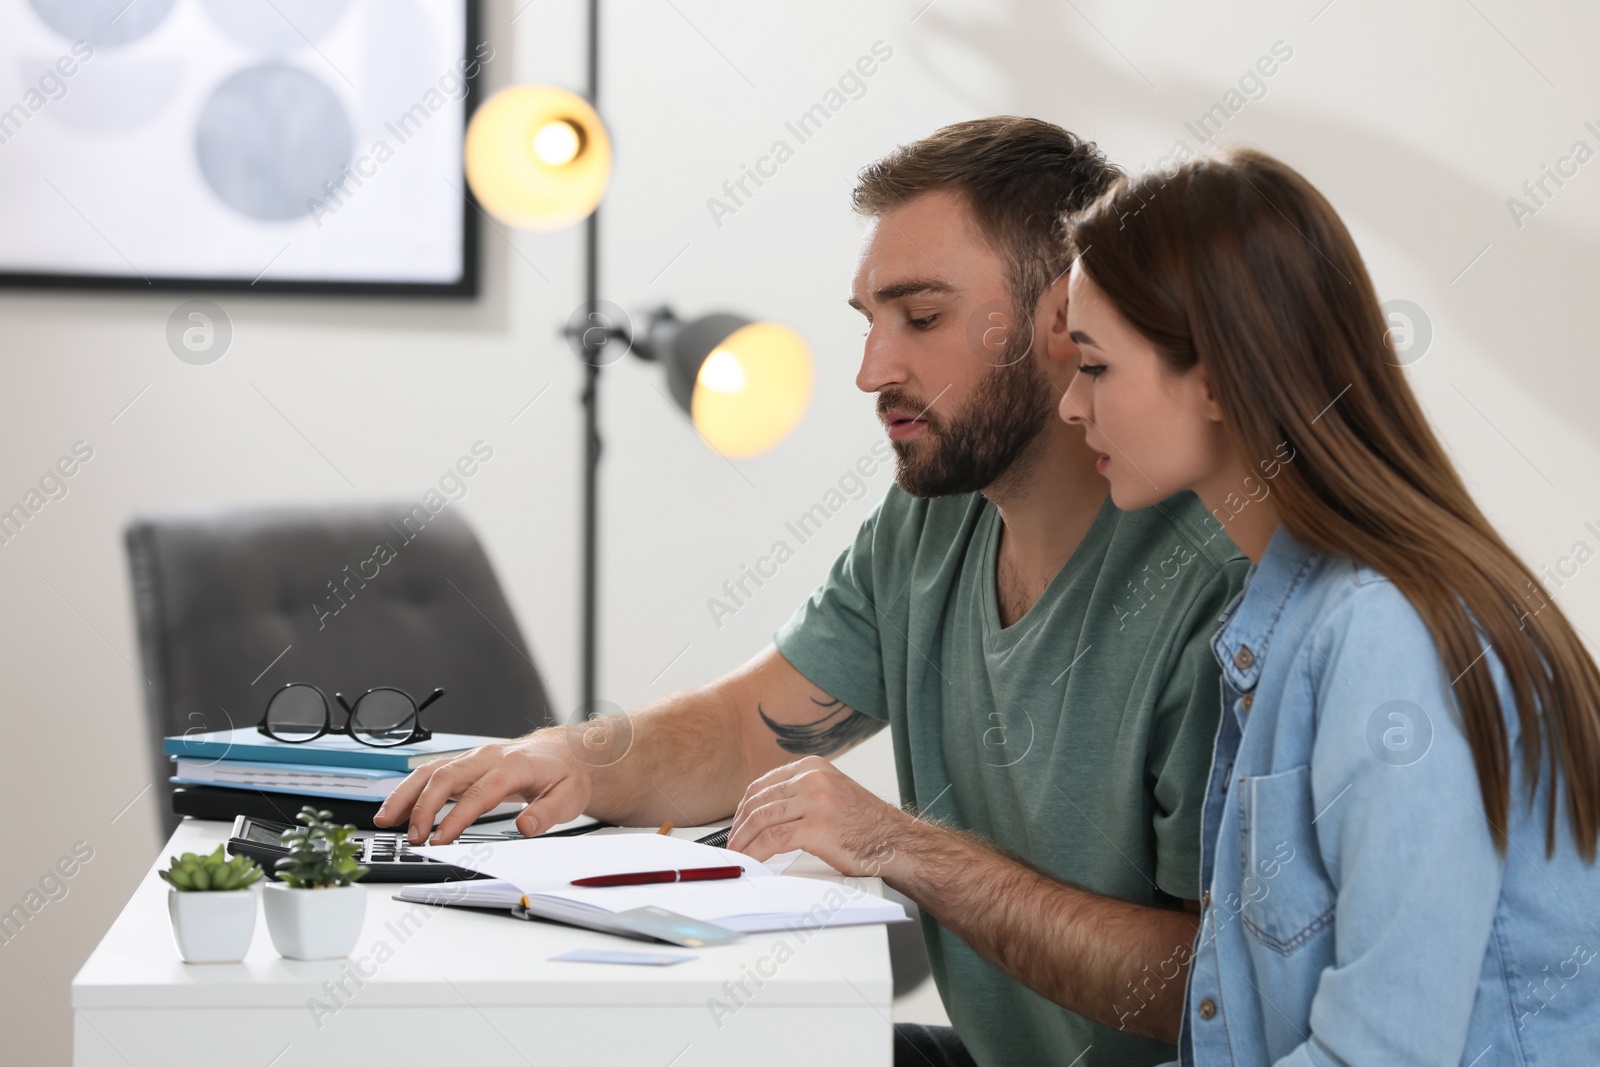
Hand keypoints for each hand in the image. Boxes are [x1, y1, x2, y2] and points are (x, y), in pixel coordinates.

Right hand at [373, 737, 590, 844]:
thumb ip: (548, 813)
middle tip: (412, 837)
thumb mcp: (569, 797)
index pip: (479, 792)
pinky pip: (431, 772)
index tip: (440, 839)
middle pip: (446, 776)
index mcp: (514, 765)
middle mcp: (489, 757)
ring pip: (431, 770)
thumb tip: (525, 827)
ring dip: (406, 794)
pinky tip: (396, 809)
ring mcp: (474, 758)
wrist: (564, 752)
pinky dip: (410, 789)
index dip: (456, 817)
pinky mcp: (465, 764)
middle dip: (423, 806)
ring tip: (386, 820)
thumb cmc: (565, 775)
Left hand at [727, 756, 909, 878]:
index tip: (737, 823)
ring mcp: (815, 801)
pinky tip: (753, 860)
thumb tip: (765, 810)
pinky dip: (756, 852)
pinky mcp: (816, 828)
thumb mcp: (831, 793)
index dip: (743, 807)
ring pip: (762, 819)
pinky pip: (772, 840)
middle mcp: (813, 778)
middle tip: (733, 843)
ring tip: (739, 854)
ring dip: (744, 840)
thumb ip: (801, 794)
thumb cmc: (865, 825)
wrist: (896, 841)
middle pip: (758, 801)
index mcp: (813, 767)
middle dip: (740, 825)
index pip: (763, 784)